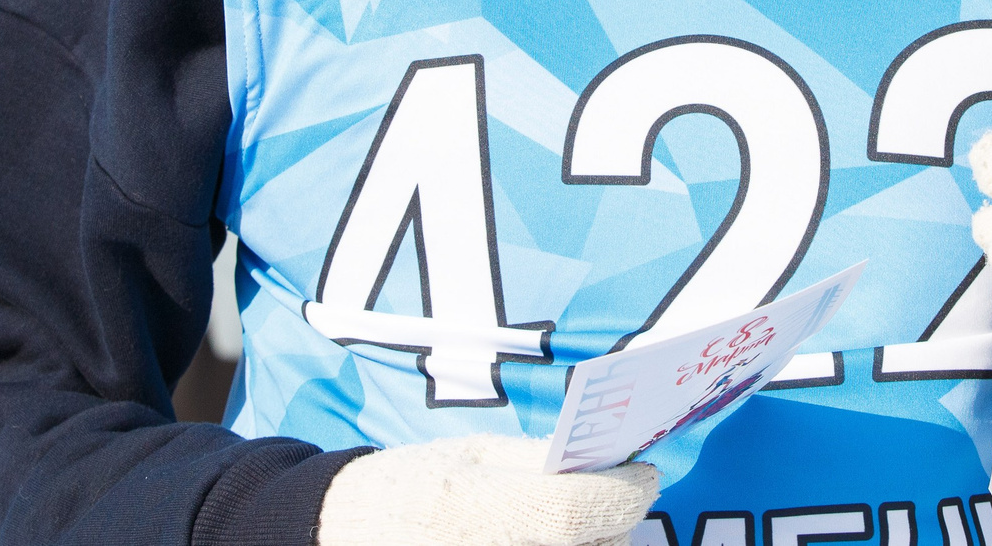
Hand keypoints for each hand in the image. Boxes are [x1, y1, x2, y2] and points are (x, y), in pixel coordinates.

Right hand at [318, 435, 658, 545]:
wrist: (346, 536)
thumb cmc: (413, 487)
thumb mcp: (474, 454)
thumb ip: (540, 460)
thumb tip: (607, 461)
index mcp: (488, 508)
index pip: (586, 509)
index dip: (627, 489)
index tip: (644, 472)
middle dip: (614, 521)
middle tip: (610, 499)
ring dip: (592, 544)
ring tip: (570, 524)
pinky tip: (547, 539)